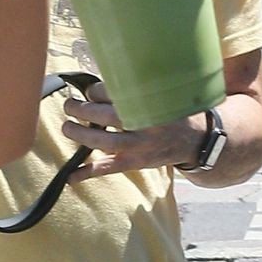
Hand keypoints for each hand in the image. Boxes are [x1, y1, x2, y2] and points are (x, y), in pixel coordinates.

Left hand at [60, 81, 203, 179]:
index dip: (96, 91)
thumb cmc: (172, 112)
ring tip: (66, 127)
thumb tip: (99, 85)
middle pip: (107, 116)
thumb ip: (136, 89)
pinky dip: (87, 173)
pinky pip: (108, 168)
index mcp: (151, 103)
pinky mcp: (134, 162)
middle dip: (82, 109)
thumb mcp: (162, 94)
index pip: (116, 93)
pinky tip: (69, 176)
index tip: (89, 91)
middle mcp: (145, 125)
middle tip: (69, 105)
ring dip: (80, 134)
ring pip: (104, 141)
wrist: (195, 140)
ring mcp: (139, 146)